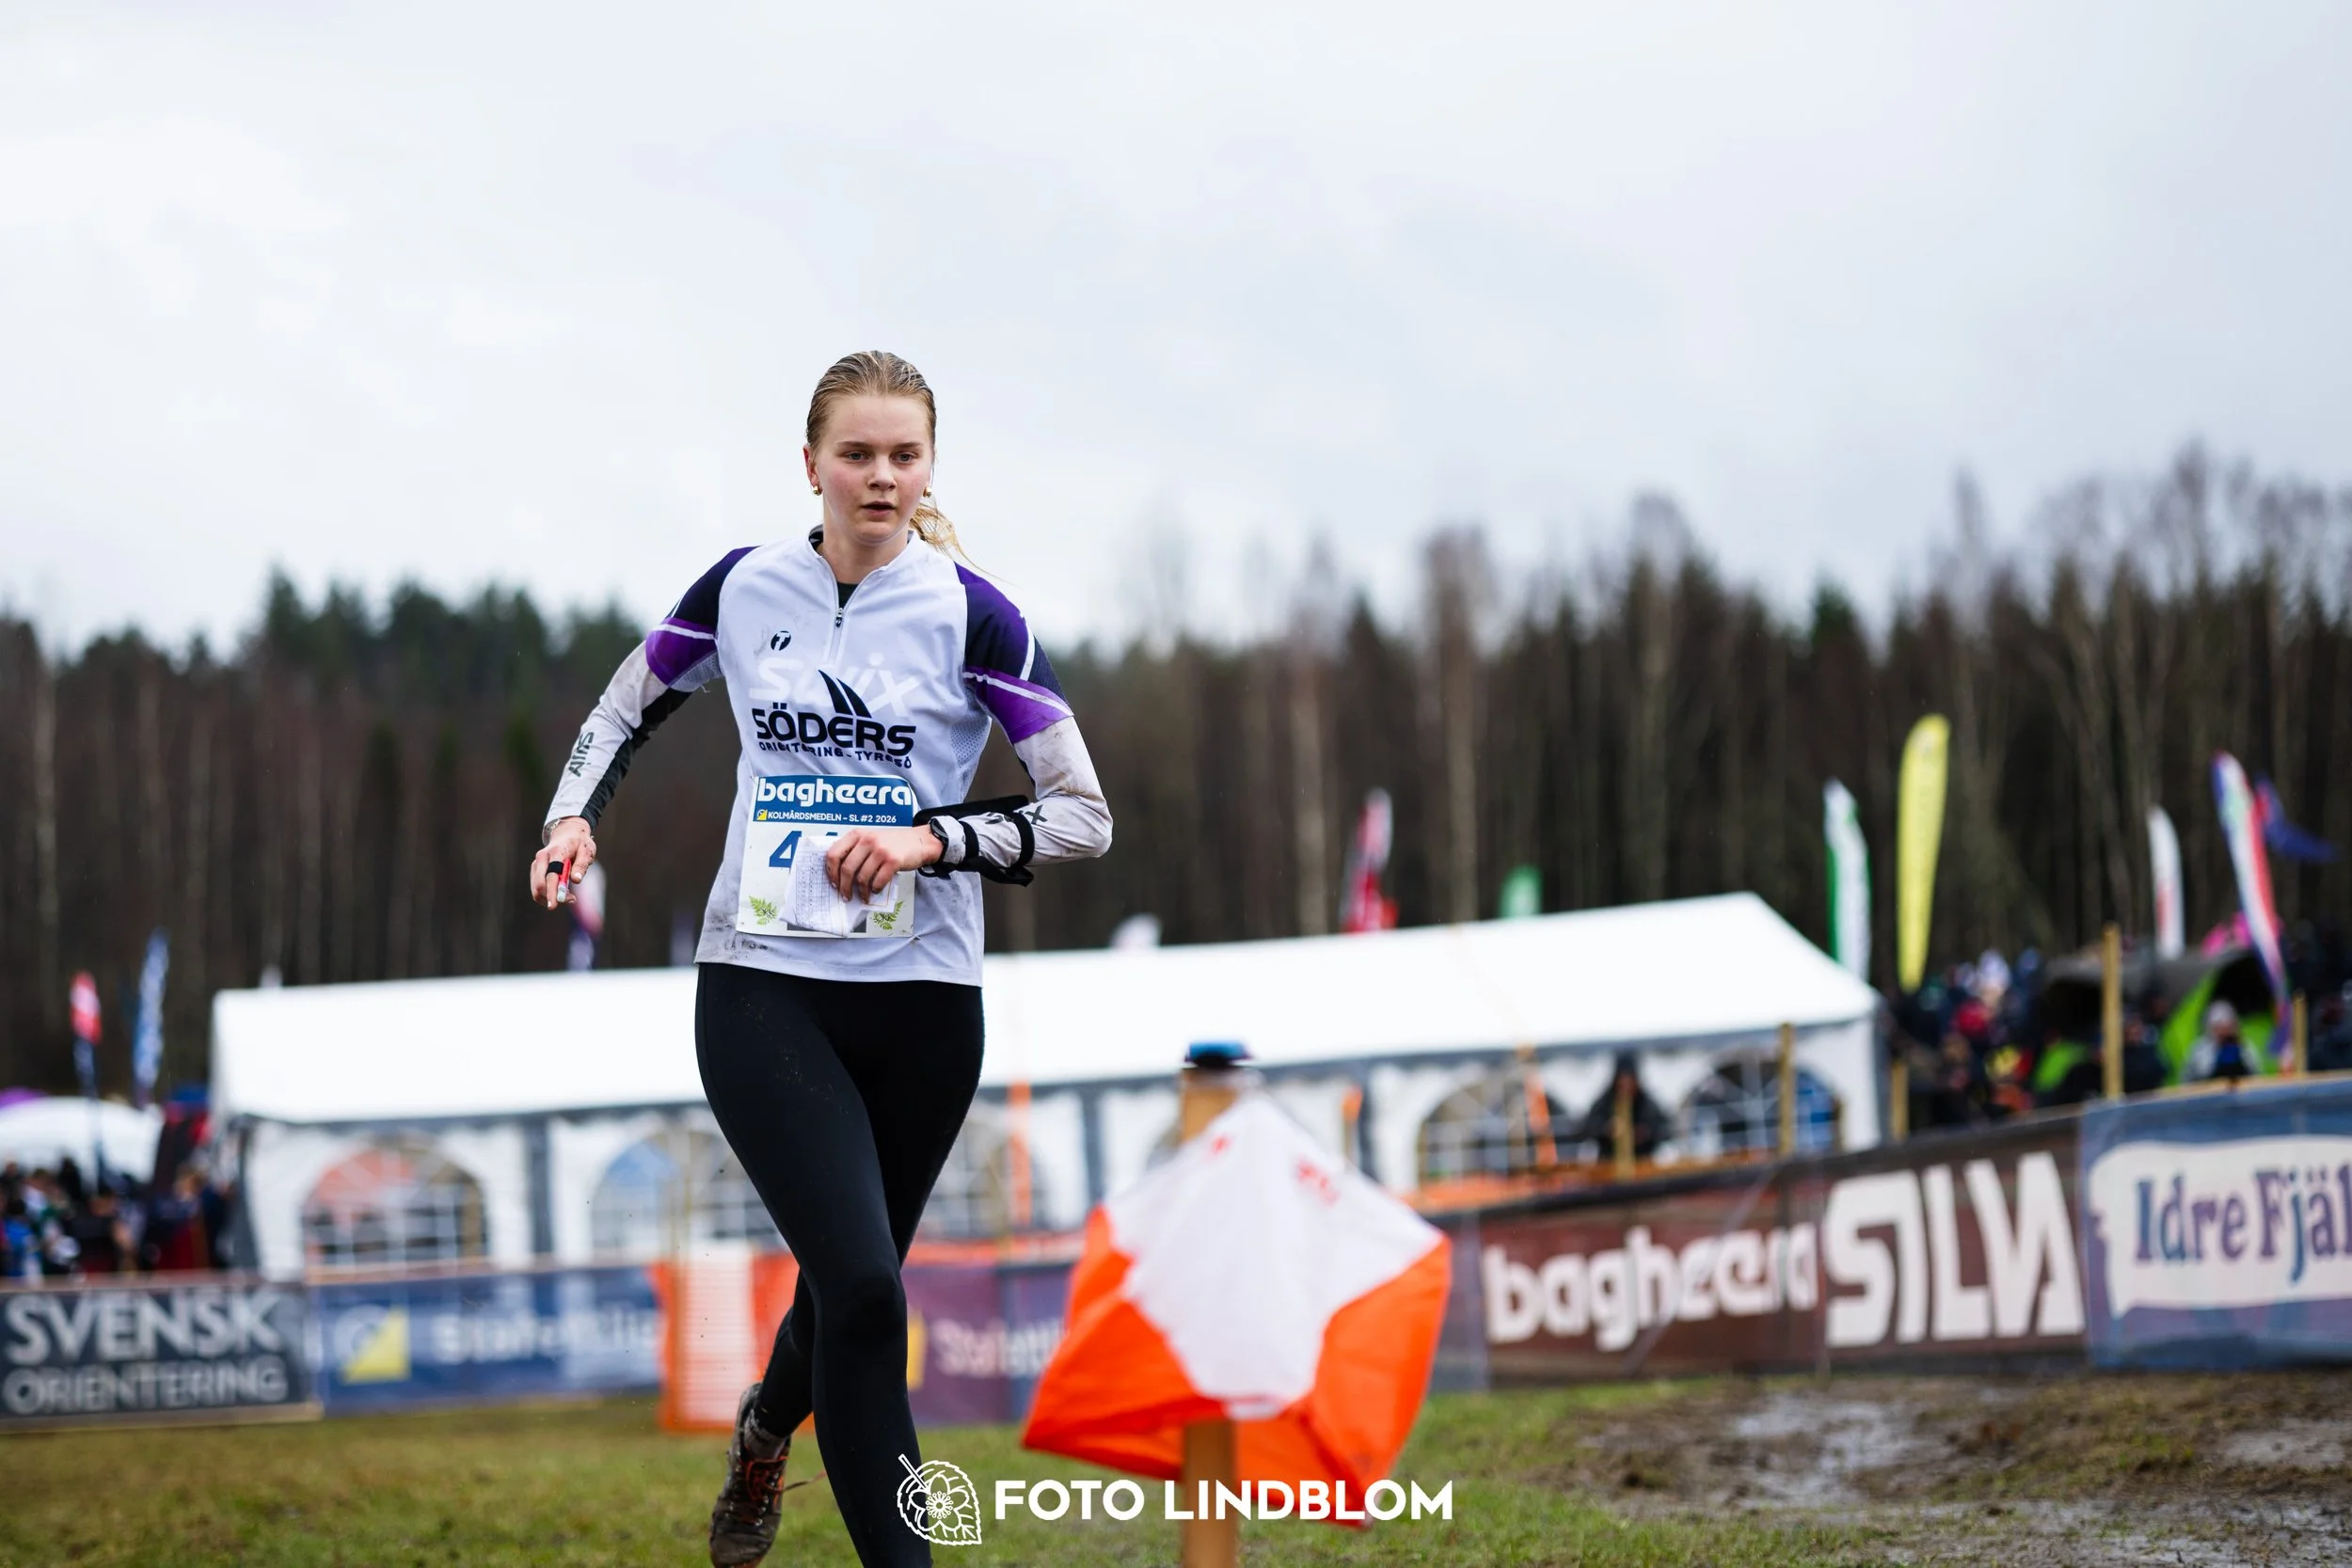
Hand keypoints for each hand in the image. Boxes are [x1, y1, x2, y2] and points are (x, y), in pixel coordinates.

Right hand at [530, 817, 596, 909]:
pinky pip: (537, 887)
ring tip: (570, 895)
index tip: (554, 905)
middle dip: (551, 897)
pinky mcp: (535, 870)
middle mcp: (542, 858)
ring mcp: (536, 864)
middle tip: (572, 899)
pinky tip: (562, 892)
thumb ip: (581, 865)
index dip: (552, 892)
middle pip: (539, 884)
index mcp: (556, 852)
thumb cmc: (579, 843)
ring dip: (550, 897)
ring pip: (536, 888)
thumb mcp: (587, 851)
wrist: (567, 833)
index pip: (551, 875)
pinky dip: (547, 894)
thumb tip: (576, 880)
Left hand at [825, 825, 941, 898]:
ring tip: (864, 896)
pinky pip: (878, 881)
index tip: (834, 883)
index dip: (831, 872)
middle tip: (846, 896)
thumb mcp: (871, 838)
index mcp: (857, 834)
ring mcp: (881, 850)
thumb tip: (839, 874)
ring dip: (861, 892)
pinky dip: (876, 889)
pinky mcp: (893, 860)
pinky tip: (876, 890)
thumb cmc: (894, 843)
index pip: (834, 854)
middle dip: (844, 887)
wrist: (920, 841)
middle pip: (847, 869)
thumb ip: (856, 849)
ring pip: (862, 877)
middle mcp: (867, 840)